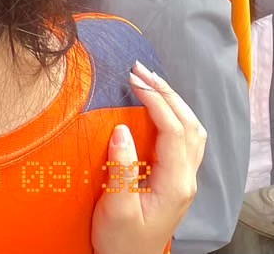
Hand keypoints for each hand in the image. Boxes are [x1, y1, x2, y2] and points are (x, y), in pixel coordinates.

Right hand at [90, 61, 206, 253]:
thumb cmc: (121, 240)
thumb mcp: (116, 207)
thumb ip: (121, 169)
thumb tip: (122, 130)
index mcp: (175, 183)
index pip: (173, 131)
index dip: (155, 101)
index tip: (133, 81)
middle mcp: (186, 178)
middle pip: (188, 125)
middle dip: (167, 93)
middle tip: (140, 70)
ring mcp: (185, 180)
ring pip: (192, 131)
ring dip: (174, 102)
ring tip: (149, 82)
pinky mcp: (176, 181)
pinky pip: (185, 141)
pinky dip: (174, 116)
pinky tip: (157, 108)